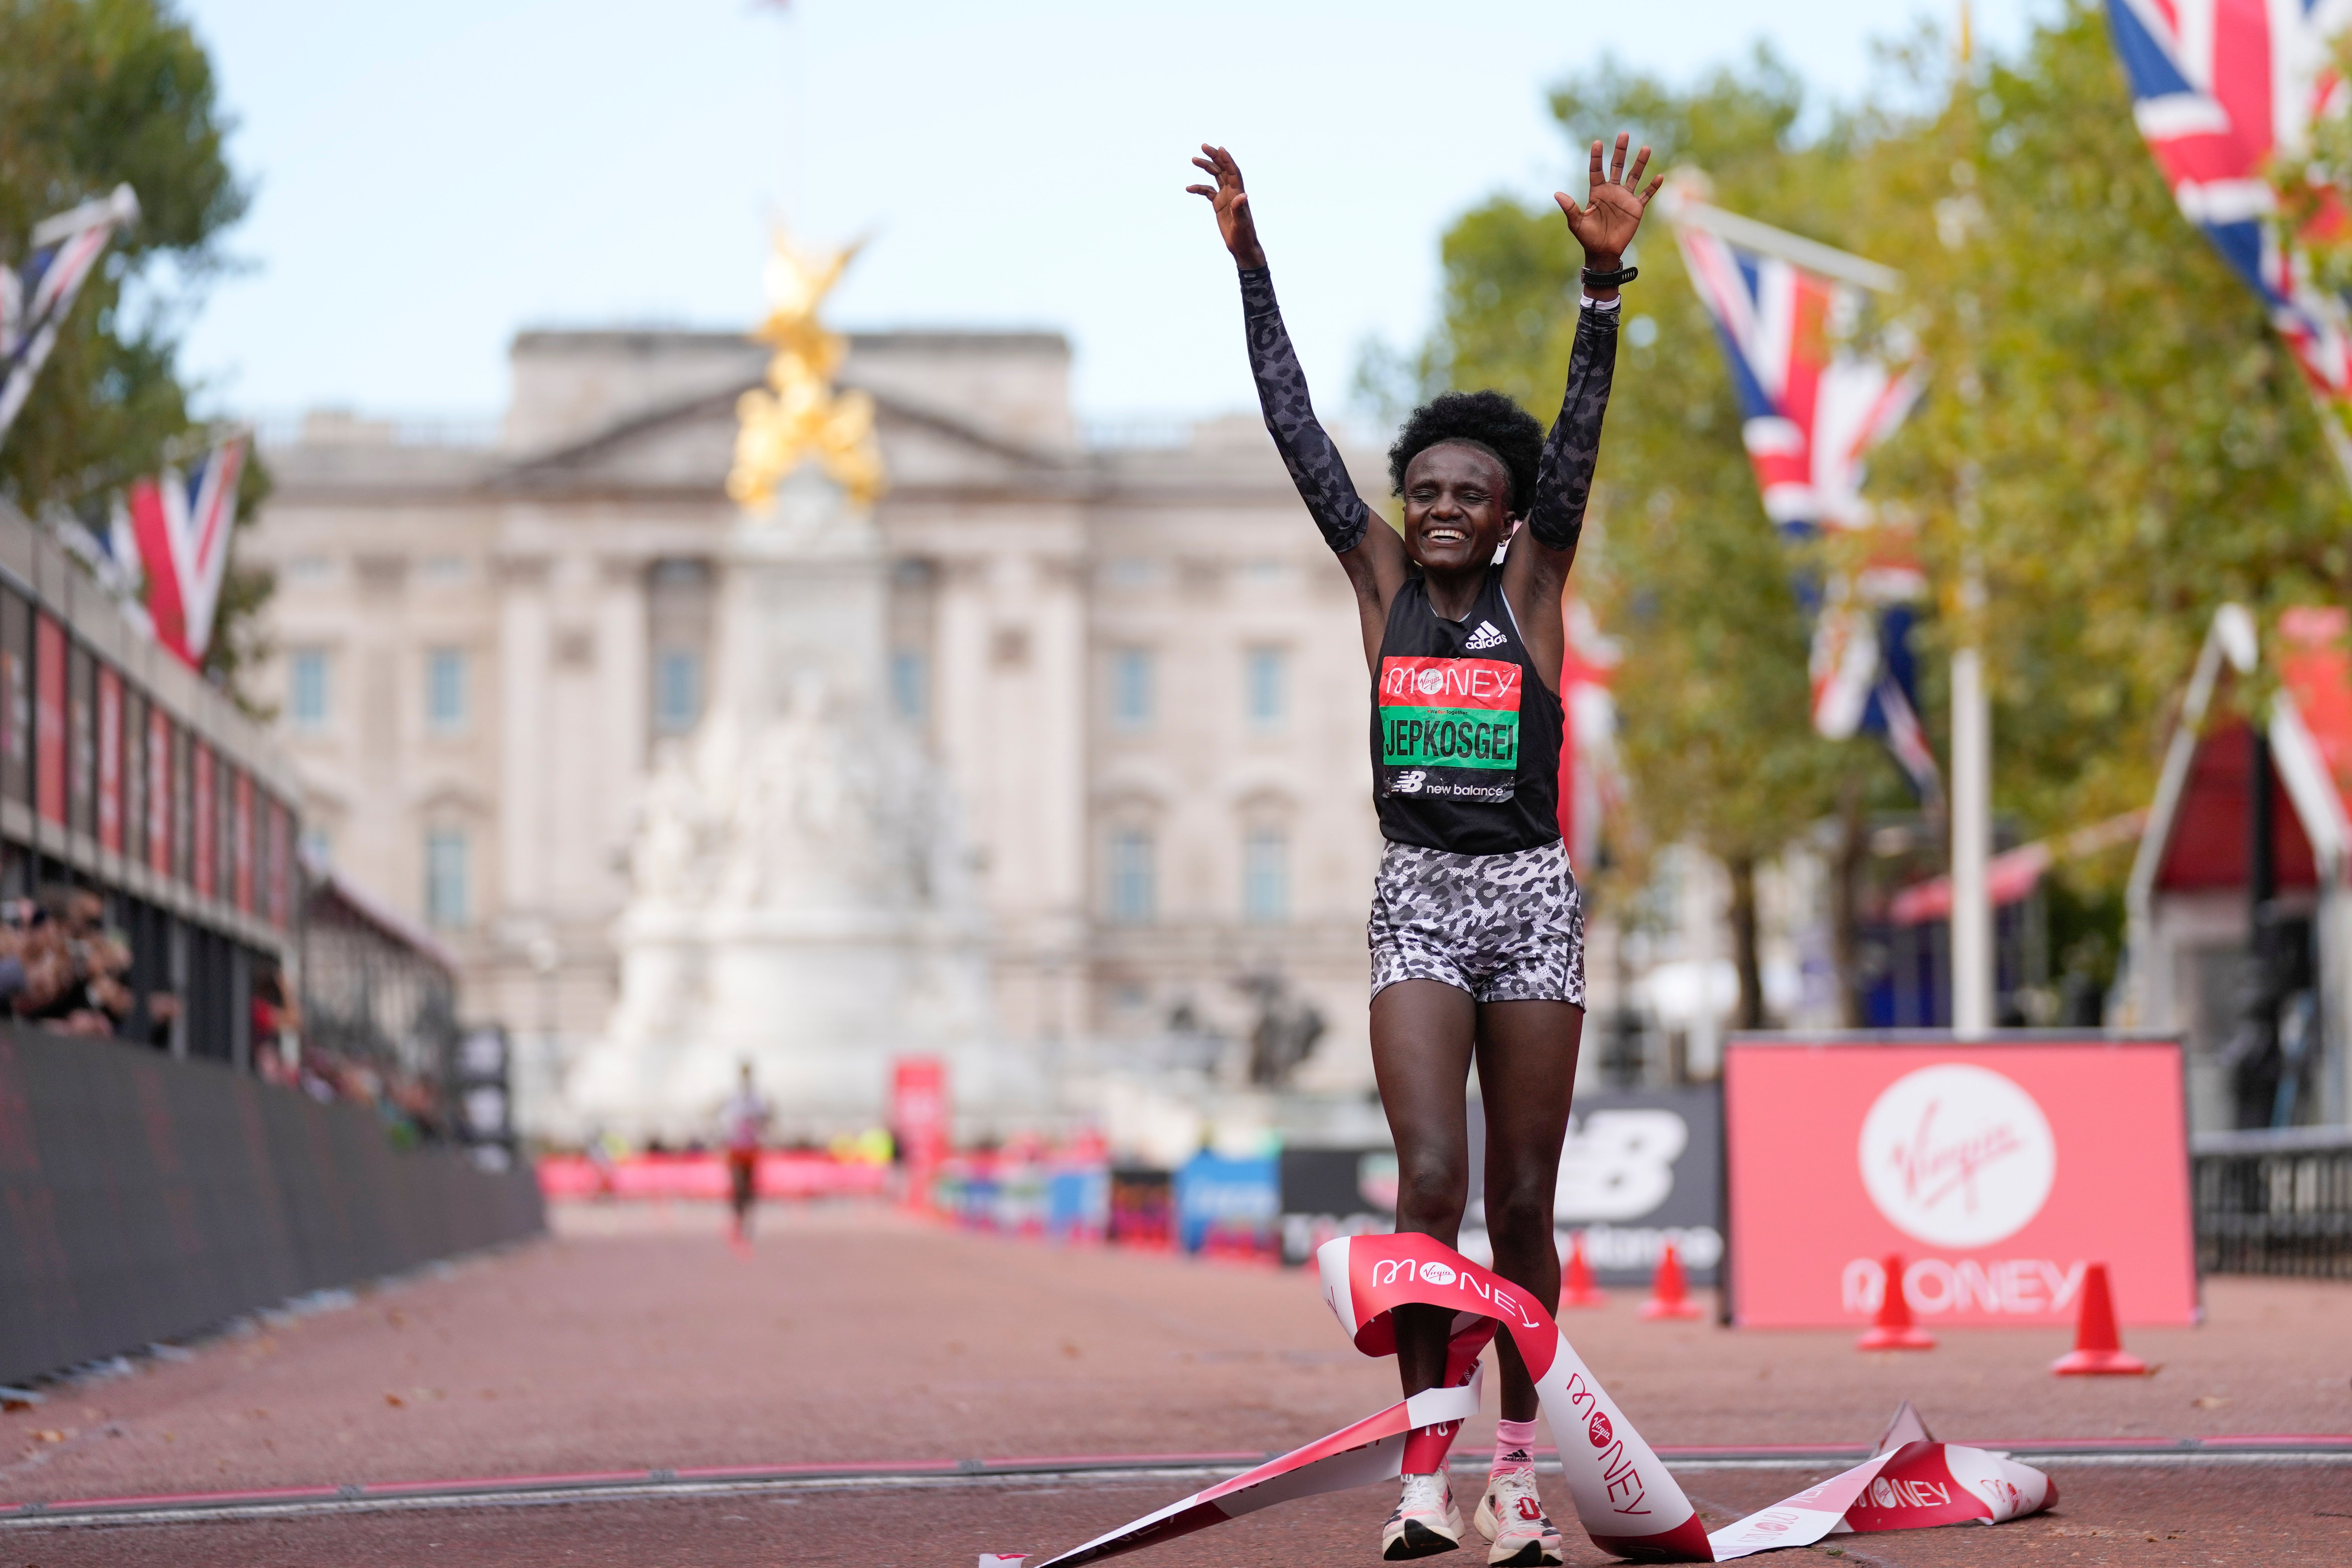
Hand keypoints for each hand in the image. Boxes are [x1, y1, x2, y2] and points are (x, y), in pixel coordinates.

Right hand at [1187, 144, 1266, 269]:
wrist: (1242, 246)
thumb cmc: (1244, 235)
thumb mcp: (1241, 224)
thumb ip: (1240, 209)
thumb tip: (1242, 195)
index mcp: (1238, 193)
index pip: (1233, 172)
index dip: (1227, 160)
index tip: (1219, 149)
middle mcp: (1232, 192)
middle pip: (1223, 170)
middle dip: (1214, 157)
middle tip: (1203, 146)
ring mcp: (1225, 197)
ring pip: (1215, 177)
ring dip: (1206, 167)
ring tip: (1194, 159)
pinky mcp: (1219, 204)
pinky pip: (1208, 192)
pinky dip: (1199, 188)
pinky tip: (1189, 188)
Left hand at [1554, 133, 1659, 273]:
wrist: (1603, 252)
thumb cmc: (1588, 238)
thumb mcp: (1576, 223)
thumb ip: (1570, 207)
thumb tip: (1557, 194)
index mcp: (1597, 192)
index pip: (1596, 170)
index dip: (1596, 157)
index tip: (1597, 143)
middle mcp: (1612, 191)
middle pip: (1617, 166)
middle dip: (1620, 151)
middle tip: (1624, 134)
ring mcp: (1625, 198)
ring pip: (1633, 176)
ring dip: (1640, 163)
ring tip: (1645, 148)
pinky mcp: (1636, 208)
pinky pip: (1646, 195)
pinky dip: (1653, 187)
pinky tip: (1659, 176)